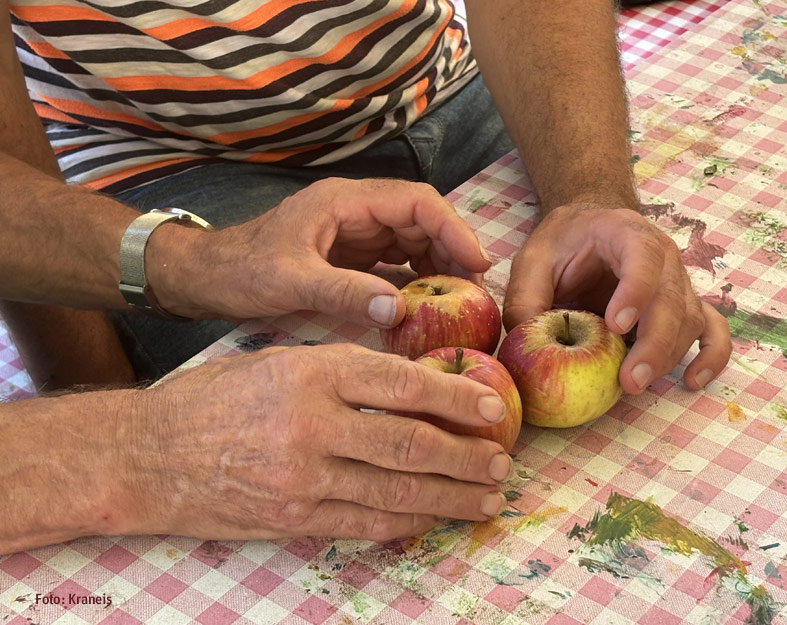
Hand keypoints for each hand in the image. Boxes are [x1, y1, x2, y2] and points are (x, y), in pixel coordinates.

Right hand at [122, 344, 511, 541]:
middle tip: (502, 462)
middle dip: (466, 456)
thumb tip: (410, 384)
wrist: (145, 455)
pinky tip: (436, 518)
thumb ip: (341, 370)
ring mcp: (303, 479)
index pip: (402, 385)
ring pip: (397, 493)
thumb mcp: (278, 360)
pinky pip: (365, 524)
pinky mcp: (292, 519)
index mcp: (311, 373)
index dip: (456, 398)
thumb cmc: (212, 398)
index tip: (492, 409)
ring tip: (487, 497)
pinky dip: (408, 523)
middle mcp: (312, 425)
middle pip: (410, 444)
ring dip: (451, 497)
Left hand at [150, 178, 490, 325]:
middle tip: (477, 291)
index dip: (453, 228)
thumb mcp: (290, 282)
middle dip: (453, 250)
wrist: (207, 277)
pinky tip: (428, 305)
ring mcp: (355, 234)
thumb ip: (343, 292)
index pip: (416, 202)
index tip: (478, 262)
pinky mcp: (351, 256)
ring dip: (439, 267)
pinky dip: (417, 280)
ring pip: (413, 241)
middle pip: (422, 221)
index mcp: (346, 203)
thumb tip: (399, 310)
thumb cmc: (242, 271)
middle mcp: (356, 212)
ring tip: (461, 300)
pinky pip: (396, 263)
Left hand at [503, 202, 731, 393]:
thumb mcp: (533, 260)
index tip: (616, 326)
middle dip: (653, 343)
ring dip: (668, 356)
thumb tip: (523, 342)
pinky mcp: (684, 307)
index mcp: (625, 233)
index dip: (636, 291)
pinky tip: (692, 380)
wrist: (588, 228)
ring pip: (689, 320)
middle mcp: (663, 256)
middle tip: (629, 379)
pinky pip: (712, 330)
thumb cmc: (562, 243)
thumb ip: (525, 297)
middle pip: (672, 298)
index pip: (643, 256)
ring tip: (634, 385)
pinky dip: (711, 356)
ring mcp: (678, 282)